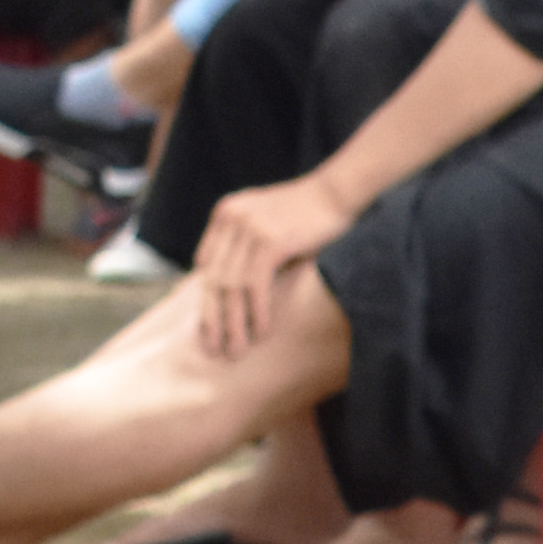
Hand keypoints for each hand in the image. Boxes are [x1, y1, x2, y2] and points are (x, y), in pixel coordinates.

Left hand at [195, 171, 357, 358]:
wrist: (337, 193)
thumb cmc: (309, 215)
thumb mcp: (267, 224)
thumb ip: (247, 246)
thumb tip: (238, 289)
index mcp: (226, 213)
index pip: (206, 265)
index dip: (205, 300)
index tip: (209, 329)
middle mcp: (232, 219)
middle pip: (213, 278)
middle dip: (212, 318)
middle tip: (213, 349)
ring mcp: (249, 228)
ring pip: (232, 287)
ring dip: (234, 323)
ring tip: (236, 350)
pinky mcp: (270, 241)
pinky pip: (256, 285)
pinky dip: (258, 312)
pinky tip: (261, 332)